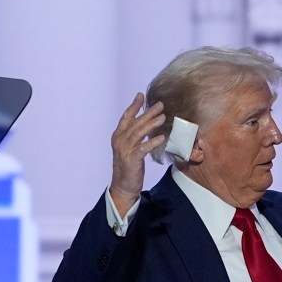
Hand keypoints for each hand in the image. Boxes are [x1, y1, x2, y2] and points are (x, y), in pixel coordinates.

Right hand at [109, 93, 164, 215]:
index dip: (134, 106)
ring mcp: (125, 150)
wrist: (123, 186)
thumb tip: (147, 125)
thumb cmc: (129, 168)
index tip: (141, 95)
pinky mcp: (132, 160)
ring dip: (151, 124)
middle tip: (160, 104)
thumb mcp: (130, 149)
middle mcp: (120, 141)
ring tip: (163, 117)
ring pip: (139, 133)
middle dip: (147, 112)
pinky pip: (143, 148)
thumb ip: (135, 137)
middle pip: (135, 123)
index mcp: (118, 136)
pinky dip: (152, 142)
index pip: (126, 117)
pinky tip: (162, 138)